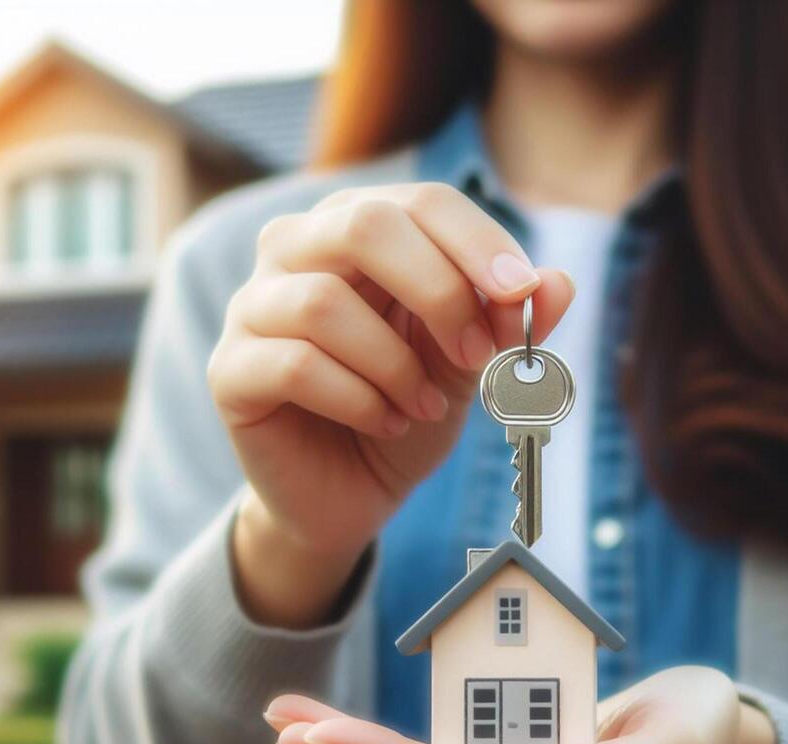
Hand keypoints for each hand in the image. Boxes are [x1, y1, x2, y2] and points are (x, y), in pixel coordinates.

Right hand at [209, 183, 574, 625]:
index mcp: (355, 228)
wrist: (347, 497)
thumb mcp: (470, 365)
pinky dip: (357, 399)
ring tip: (425, 405)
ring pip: (323, 302)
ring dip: (395, 363)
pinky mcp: (229, 370)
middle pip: (362, 225)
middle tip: (478, 354)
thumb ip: (509, 321)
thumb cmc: (404, 410)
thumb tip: (557, 283)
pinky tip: (385, 422)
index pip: (419, 202)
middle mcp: (294, 251)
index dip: (477, 243)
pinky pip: (294, 364)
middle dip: (437, 290)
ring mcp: (251, 307)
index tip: (522, 295)